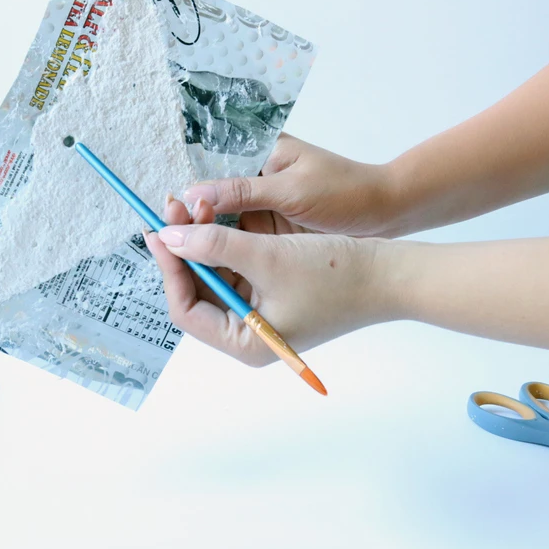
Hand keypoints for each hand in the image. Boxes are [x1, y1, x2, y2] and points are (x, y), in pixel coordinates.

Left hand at [143, 196, 390, 365]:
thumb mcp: (267, 257)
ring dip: (202, 241)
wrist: (391, 274)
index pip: (186, 310)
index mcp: (245, 343)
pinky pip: (235, 269)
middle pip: (197, 291)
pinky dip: (224, 244)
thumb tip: (168, 237)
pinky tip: (217, 216)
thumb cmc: (335, 274)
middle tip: (174, 209)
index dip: (169, 269)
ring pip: (214, 276)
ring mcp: (259, 315)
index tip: (158, 232)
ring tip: (196, 205)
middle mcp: (248, 335)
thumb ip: (213, 245)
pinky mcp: (271, 295)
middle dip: (184, 249)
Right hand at [183, 133, 397, 237]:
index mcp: (259, 154)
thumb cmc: (345, 192)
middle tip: (167, 239)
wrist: (389, 216)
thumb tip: (191, 196)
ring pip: (222, 224)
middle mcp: (255, 181)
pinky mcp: (270, 234)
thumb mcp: (291, 190)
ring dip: (206, 238)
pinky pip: (239, 242)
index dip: (190, 192)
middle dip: (193, 218)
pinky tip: (205, 264)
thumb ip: (242, 193)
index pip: (211, 169)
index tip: (169, 212)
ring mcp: (262, 209)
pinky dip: (224, 252)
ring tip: (180, 256)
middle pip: (212, 200)